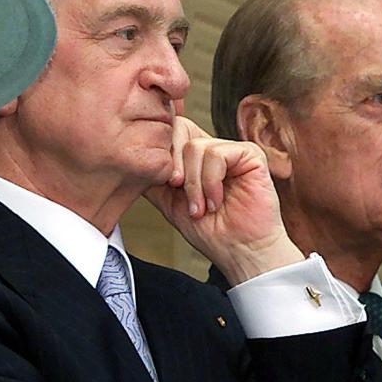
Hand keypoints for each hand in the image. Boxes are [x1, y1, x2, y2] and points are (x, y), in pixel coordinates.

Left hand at [144, 117, 302, 283]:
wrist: (239, 252)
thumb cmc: (209, 231)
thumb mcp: (169, 202)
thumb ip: (154, 179)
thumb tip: (132, 159)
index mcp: (193, 156)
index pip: (168, 131)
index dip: (159, 152)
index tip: (162, 184)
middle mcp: (212, 147)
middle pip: (179, 129)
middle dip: (172, 166)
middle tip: (176, 191)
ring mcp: (231, 150)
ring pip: (196, 147)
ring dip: (193, 184)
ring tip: (200, 208)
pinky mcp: (250, 154)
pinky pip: (217, 155)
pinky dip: (211, 183)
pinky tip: (216, 202)